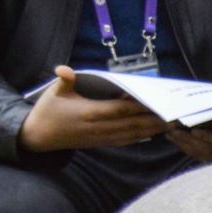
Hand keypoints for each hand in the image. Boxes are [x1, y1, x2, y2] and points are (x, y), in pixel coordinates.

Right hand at [18, 65, 167, 153]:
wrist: (39, 137)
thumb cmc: (48, 111)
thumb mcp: (53, 92)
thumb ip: (64, 80)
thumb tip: (64, 69)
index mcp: (89, 113)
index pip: (119, 110)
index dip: (138, 107)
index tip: (154, 102)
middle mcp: (98, 128)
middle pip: (131, 125)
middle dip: (153, 121)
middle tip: (173, 116)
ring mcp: (100, 138)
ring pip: (131, 135)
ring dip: (151, 131)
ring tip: (169, 125)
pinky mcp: (100, 144)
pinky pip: (124, 141)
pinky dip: (139, 138)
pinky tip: (152, 134)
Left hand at [165, 113, 211, 163]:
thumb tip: (203, 101)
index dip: (209, 136)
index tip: (194, 131)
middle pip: (209, 149)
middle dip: (189, 140)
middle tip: (173, 131)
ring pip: (202, 154)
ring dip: (184, 144)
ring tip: (170, 134)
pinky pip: (199, 155)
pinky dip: (186, 148)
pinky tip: (175, 140)